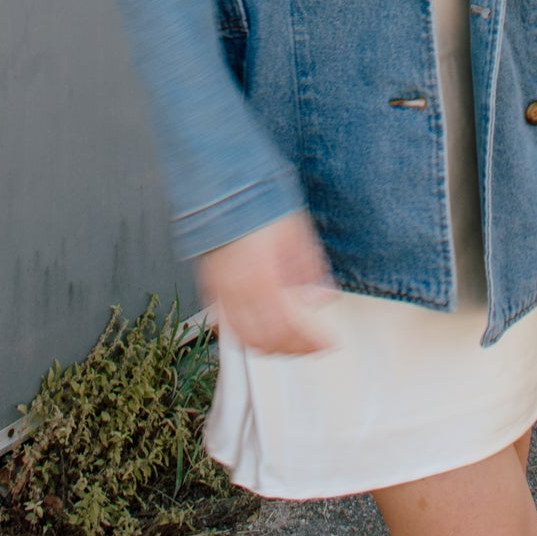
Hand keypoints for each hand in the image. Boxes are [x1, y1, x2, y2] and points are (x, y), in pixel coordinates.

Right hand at [195, 208, 336, 354]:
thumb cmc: (255, 201)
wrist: (221, 185)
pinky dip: (243, 335)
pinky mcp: (209, 285)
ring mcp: (221, 289)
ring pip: (243, 337)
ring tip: (287, 346)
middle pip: (267, 339)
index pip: (290, 327)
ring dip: (268, 347)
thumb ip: (310, 269)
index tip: (327, 342)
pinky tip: (256, 333)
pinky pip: (224, 322)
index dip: (311, 341)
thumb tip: (321, 295)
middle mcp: (239, 289)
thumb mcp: (296, 232)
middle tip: (310, 348)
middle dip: (292, 350)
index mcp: (264, 278)